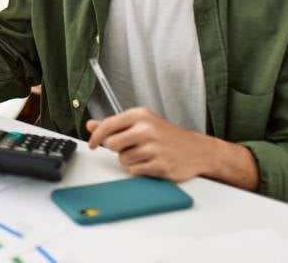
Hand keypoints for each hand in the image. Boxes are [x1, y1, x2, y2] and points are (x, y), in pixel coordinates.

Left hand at [86, 107, 211, 181]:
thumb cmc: (166, 136)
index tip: (92, 144)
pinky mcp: (159, 165)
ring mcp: (154, 148)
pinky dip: (140, 169)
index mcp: (140, 115)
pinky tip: (151, 163)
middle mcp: (147, 129)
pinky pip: (135, 171)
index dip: (96, 137)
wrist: (196, 150)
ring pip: (123, 159)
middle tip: (132, 147)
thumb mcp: (142, 122)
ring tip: (145, 154)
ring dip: (130, 160)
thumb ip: (115, 124)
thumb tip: (91, 125)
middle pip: (112, 144)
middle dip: (118, 149)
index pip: (108, 125)